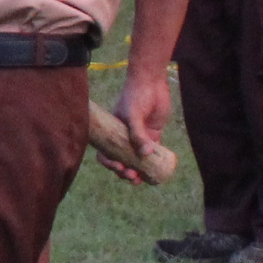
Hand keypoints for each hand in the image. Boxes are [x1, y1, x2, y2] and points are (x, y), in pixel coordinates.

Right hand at [110, 68, 174, 185]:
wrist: (150, 81)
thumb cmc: (135, 95)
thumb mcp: (132, 114)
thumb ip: (138, 134)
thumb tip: (145, 154)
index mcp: (111, 131)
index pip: (106, 151)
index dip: (109, 162)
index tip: (118, 167)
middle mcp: (123, 136)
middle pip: (121, 158)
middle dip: (124, 170)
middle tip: (131, 176)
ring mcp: (138, 136)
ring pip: (136, 158)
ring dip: (137, 170)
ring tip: (140, 180)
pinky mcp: (153, 133)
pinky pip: (152, 151)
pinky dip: (153, 162)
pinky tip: (156, 171)